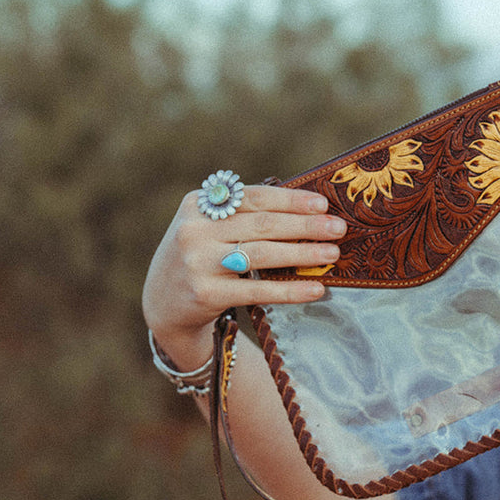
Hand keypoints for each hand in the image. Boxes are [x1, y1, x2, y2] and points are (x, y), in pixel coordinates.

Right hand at [141, 183, 346, 369]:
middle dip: (304, 226)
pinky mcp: (206, 293)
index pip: (253, 198)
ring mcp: (198, 262)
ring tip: (331, 254)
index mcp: (197, 204)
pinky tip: (315, 289)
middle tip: (338, 229)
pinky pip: (257, 290)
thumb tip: (305, 211)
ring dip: (301, 253)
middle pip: (261, 225)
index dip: (290, 200)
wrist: (161, 301)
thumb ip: (243, 215)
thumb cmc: (200, 257)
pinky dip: (289, 289)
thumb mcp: (208, 228)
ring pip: (261, 254)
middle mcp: (194, 230)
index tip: (322, 205)